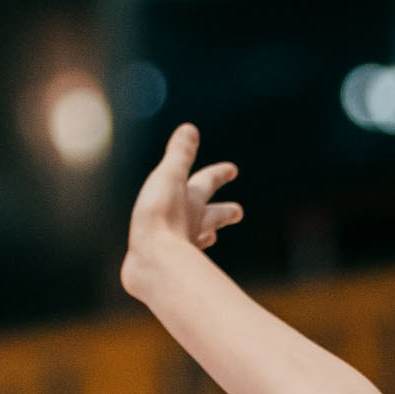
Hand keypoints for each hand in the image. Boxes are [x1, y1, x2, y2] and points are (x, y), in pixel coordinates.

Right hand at [122, 123, 245, 297]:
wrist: (155, 264)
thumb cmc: (161, 218)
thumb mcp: (169, 179)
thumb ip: (179, 155)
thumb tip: (190, 129)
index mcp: (193, 202)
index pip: (208, 182)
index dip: (219, 173)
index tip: (232, 169)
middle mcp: (193, 224)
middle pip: (213, 215)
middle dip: (224, 211)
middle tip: (239, 211)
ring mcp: (184, 246)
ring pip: (200, 237)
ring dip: (206, 233)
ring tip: (212, 235)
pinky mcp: (169, 265)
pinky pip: (180, 256)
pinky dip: (183, 252)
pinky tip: (180, 257)